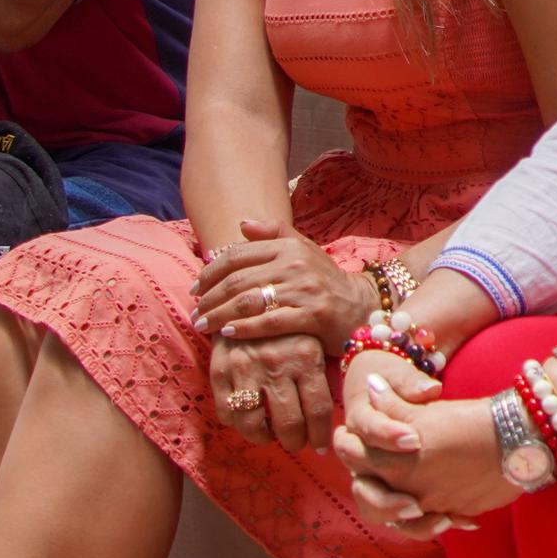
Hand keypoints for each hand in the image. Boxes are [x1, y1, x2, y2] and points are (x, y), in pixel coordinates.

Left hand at [191, 219, 367, 347]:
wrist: (362, 305)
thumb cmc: (325, 279)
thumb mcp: (303, 249)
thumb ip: (273, 233)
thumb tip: (241, 222)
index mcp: (288, 246)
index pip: (237, 255)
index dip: (210, 271)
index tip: (194, 287)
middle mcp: (295, 264)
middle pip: (237, 280)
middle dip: (209, 297)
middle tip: (194, 311)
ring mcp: (304, 290)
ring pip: (248, 302)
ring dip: (219, 315)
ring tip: (202, 325)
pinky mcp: (312, 316)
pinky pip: (269, 323)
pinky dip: (244, 329)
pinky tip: (227, 334)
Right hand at [206, 331, 331, 450]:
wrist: (246, 293)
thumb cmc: (287, 323)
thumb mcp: (313, 340)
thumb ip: (320, 374)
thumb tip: (328, 417)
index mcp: (306, 356)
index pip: (318, 411)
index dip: (321, 436)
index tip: (321, 446)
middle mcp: (276, 364)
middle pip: (289, 424)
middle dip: (295, 442)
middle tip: (297, 443)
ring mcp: (245, 368)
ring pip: (254, 425)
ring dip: (265, 438)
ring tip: (271, 435)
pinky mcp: (220, 370)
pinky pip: (227, 412)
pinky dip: (236, 424)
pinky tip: (248, 418)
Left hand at [334, 381, 525, 535]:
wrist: (518, 441)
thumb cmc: (469, 421)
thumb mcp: (426, 411)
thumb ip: (391, 404)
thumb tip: (370, 387)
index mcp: (394, 463)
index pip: (352, 457)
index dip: (346, 443)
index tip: (347, 436)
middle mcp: (408, 490)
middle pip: (367, 497)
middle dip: (364, 481)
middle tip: (366, 464)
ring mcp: (433, 506)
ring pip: (399, 518)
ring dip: (394, 508)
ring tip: (397, 495)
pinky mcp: (457, 512)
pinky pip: (435, 523)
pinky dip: (432, 518)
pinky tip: (437, 509)